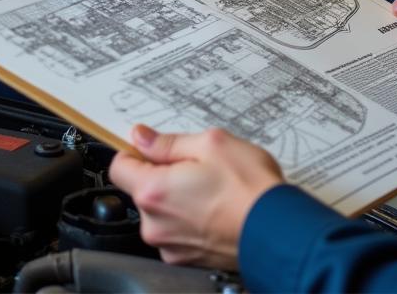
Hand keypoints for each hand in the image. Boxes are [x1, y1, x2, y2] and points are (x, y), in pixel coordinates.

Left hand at [109, 124, 284, 269]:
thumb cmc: (249, 189)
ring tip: (212, 187)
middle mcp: (154, 224)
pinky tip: (215, 207)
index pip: (118, 166)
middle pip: (142, 189)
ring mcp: (169, 245)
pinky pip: (176, 230)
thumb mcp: (211, 144)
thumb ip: (168, 142)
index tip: (152, 146)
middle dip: (163, 174)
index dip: (135, 151)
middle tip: (197, 165)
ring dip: (177, 197)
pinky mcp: (186, 258)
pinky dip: (190, 218)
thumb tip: (142, 137)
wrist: (278, 232)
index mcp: (154, 191)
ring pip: (161, 210)